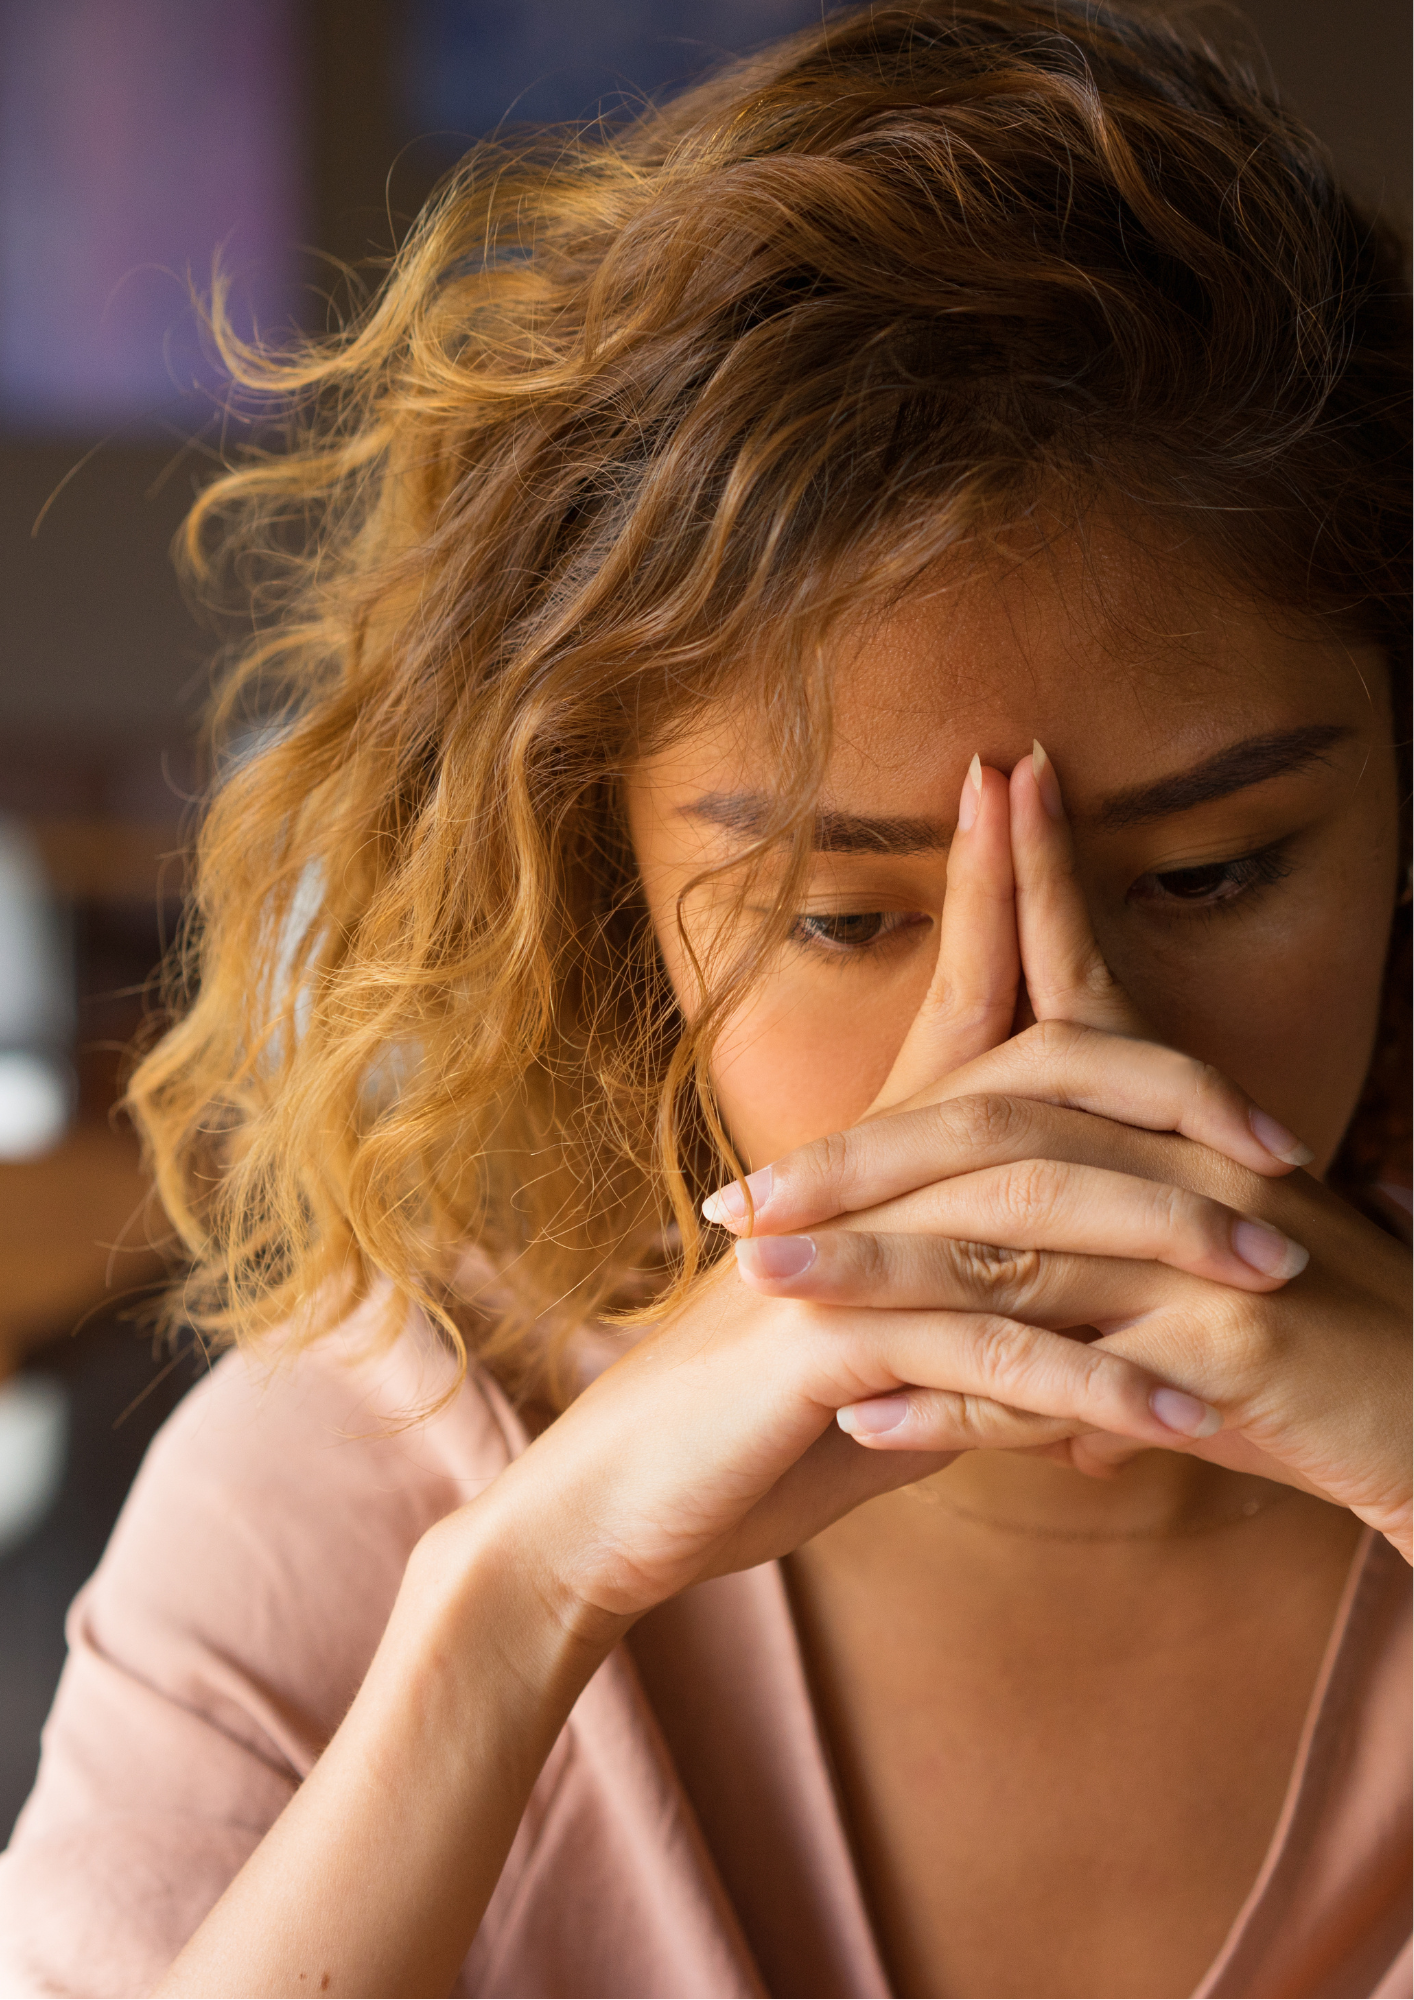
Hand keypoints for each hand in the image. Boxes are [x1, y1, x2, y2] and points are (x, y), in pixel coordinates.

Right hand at [483, 756, 1324, 1638]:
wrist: (617, 1500)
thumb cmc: (755, 1418)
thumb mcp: (881, 1342)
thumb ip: (971, 1304)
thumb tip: (1073, 1308)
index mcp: (870, 1159)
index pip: (956, 996)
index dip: (996, 883)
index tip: (1026, 777)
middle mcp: (856, 1181)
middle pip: (1026, 1082)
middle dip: (1161, 1086)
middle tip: (1287, 1139)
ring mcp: (838, 1254)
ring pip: (1028, 1211)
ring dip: (1166, 1243)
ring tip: (1277, 1277)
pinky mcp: (825, 1347)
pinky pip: (992, 1357)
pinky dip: (1097, 1392)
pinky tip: (1185, 1423)